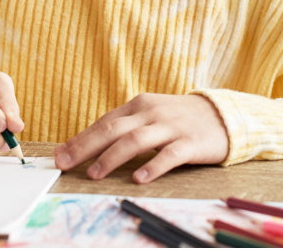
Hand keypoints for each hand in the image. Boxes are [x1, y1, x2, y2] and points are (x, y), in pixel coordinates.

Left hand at [54, 93, 227, 183]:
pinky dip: (153, 166)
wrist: (223, 115)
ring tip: (94, 173)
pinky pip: (169, 155)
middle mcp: (151, 113)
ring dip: (112, 157)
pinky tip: (139, 178)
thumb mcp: (150, 116)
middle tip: (65, 163)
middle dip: (85, 147)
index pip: (103, 122)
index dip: (80, 139)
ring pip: (136, 140)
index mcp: (139, 105)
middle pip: (113, 129)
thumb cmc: (179, 119)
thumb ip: (124, 127)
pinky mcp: (190, 142)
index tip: (60, 154)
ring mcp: (171, 127)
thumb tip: (88, 144)